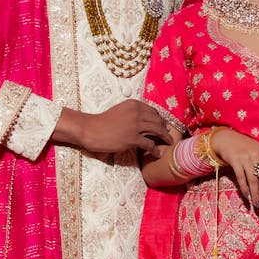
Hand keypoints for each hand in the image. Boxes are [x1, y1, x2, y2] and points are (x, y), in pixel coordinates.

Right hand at [53, 101, 169, 153]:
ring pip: (157, 131)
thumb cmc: (102, 122)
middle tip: (168, 135)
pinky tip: (158, 154)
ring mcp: (135, 126)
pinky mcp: (132, 139)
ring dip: (165, 138)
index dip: (160, 119)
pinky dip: (156, 150)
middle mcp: (137, 112)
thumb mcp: (120, 111)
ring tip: (168, 143)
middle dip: (165, 128)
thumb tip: (144, 121)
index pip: (153, 111)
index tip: (163, 125)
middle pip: (158, 120)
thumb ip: (132, 113)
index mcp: (134, 104)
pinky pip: (150, 145)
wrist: (90, 129)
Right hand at [210, 128, 258, 208]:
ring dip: (255, 194)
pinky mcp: (235, 160)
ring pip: (253, 179)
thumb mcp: (257, 152)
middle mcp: (256, 154)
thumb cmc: (245, 148)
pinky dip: (244, 188)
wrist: (227, 139)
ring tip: (256, 205)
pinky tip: (246, 197)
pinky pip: (241, 177)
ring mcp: (245, 157)